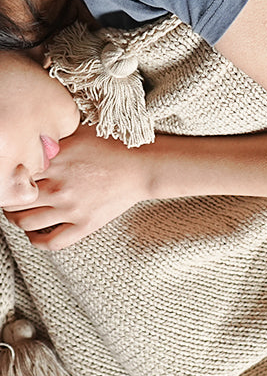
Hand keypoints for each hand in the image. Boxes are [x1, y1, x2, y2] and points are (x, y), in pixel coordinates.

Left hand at [3, 124, 151, 250]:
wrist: (144, 167)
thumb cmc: (113, 146)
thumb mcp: (78, 133)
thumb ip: (51, 139)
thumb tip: (29, 140)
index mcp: (54, 163)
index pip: (13, 174)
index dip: (7, 175)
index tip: (10, 176)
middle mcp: (58, 187)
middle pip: (12, 199)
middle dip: (7, 198)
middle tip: (11, 195)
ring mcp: (71, 209)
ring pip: (24, 222)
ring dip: (15, 219)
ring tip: (18, 213)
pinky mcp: (85, 224)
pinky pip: (51, 242)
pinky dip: (36, 240)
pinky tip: (34, 233)